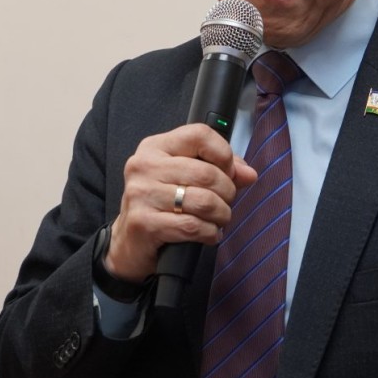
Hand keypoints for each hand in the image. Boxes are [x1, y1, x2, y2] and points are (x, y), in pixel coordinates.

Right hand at [107, 124, 257, 281]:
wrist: (129, 242)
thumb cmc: (161, 205)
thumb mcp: (185, 178)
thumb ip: (219, 170)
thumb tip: (249, 174)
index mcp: (156, 147)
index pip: (199, 134)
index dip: (224, 154)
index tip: (229, 172)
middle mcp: (144, 166)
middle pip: (207, 172)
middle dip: (227, 192)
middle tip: (226, 203)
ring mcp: (142, 194)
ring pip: (204, 201)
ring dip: (221, 214)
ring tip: (219, 220)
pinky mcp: (144, 223)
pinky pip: (192, 226)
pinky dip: (209, 233)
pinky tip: (208, 234)